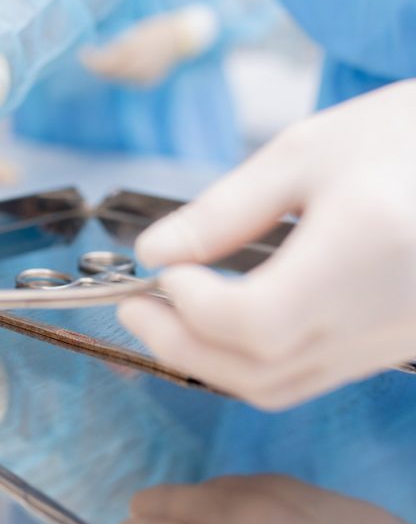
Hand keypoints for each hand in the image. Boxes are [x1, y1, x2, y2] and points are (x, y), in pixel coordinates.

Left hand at [80, 5, 218, 85]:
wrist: (182, 38)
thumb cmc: (156, 30)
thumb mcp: (135, 33)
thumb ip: (119, 46)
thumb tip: (102, 54)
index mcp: (134, 50)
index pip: (106, 61)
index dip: (91, 59)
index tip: (83, 52)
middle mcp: (138, 66)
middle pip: (110, 72)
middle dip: (97, 67)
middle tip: (87, 59)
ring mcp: (144, 75)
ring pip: (118, 79)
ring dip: (108, 72)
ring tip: (101, 63)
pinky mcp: (149, 81)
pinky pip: (129, 81)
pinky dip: (122, 76)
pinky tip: (118, 70)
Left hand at [118, 80, 415, 408]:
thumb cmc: (400, 137)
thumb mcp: (303, 154)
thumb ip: (223, 211)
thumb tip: (154, 252)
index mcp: (366, 250)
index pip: (257, 321)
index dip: (193, 309)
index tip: (159, 274)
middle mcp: (385, 315)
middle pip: (259, 370)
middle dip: (180, 344)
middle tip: (133, 308)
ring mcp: (391, 341)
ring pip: (279, 386)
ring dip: (208, 360)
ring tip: (165, 316)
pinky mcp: (389, 346)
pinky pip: (306, 376)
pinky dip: (249, 363)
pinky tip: (218, 326)